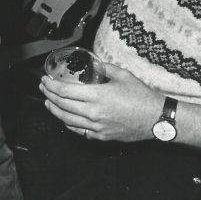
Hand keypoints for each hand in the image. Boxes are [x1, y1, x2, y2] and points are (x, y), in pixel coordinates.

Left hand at [40, 62, 164, 141]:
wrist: (157, 119)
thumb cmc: (141, 96)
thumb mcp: (122, 75)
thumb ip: (104, 68)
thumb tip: (92, 63)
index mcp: (97, 96)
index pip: (65, 92)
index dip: (51, 86)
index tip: (44, 80)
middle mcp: (94, 113)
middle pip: (62, 105)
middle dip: (49, 95)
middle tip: (43, 88)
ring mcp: (97, 127)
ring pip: (67, 120)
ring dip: (54, 110)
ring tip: (47, 102)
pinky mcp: (101, 136)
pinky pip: (78, 131)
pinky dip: (67, 123)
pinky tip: (64, 117)